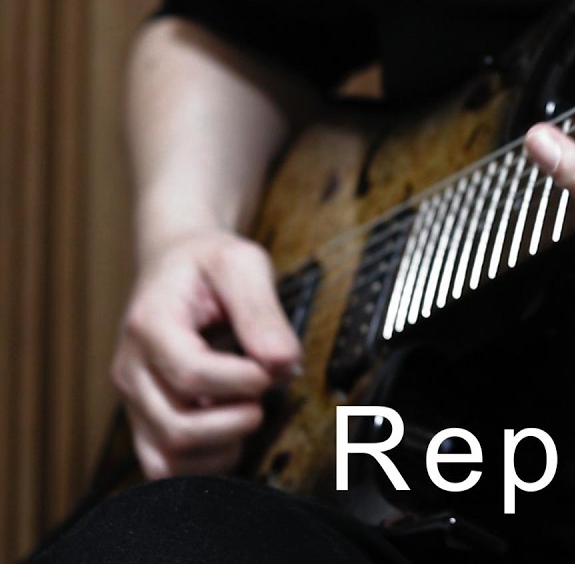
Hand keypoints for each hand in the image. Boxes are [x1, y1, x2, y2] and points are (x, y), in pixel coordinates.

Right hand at [112, 229, 300, 478]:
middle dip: (237, 419)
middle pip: (178, 427)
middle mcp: (132, 369)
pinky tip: (233, 432)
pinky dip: (207, 463)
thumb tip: (283, 361)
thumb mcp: (241, 264)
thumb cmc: (209, 264)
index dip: (243, 380)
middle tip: (265, 390)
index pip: (191, 374)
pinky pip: (166, 467)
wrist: (176, 266)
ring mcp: (134, 401)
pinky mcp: (145, 421)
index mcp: (150, 324)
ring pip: (169, 458)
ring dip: (223, 447)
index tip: (273, 366)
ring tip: (249, 411)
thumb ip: (262, 310)